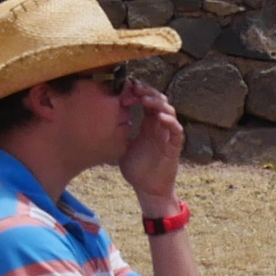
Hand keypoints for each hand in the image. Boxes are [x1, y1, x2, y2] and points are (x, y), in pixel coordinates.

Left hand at [119, 79, 185, 207]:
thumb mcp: (122, 145)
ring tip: (144, 99)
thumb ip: (118, 132)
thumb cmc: (136, 169)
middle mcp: (159, 126)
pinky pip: (176, 130)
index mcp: (147, 124)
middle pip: (159, 101)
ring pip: (169, 111)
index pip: (146, 101)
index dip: (138, 91)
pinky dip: (169, 121)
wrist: (147, 189)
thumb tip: (99, 119)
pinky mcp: (174, 146)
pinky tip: (159, 117)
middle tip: (135, 87)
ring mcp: (167, 135)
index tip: (126, 86)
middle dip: (147, 91)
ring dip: (158, 103)